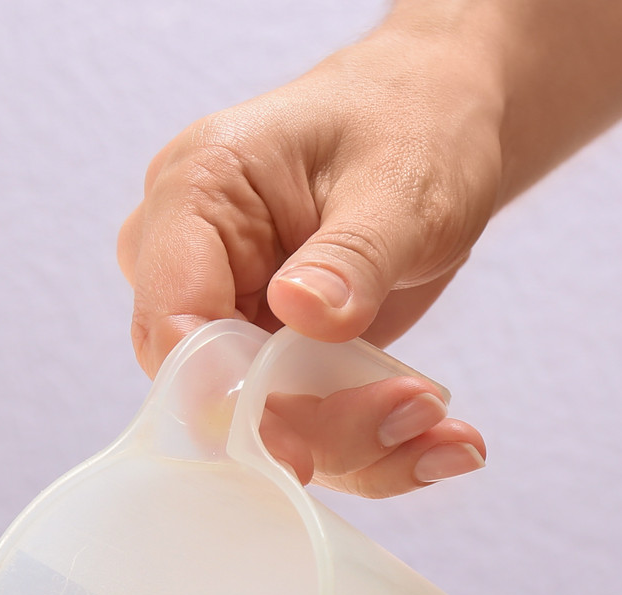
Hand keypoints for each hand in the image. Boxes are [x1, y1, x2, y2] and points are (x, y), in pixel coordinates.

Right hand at [117, 31, 504, 493]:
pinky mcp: (264, 357)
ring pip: (257, 425)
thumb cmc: (412, 122)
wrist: (439, 120)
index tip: (300, 443)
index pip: (172, 317)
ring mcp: (223, 315)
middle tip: (414, 413)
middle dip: (314, 425)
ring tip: (449, 434)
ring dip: (357, 447)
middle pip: (211, 389)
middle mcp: (190, 262)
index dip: (224, 392)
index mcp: (195, 192)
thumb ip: (351, 253)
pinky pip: (300, 427)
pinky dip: (371, 448)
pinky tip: (441, 443)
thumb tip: (299, 311)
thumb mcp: (400, 181)